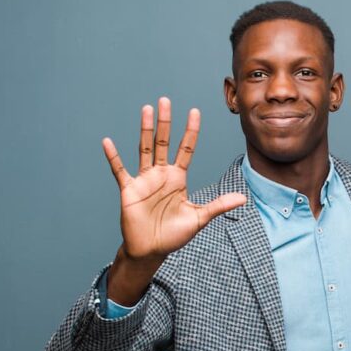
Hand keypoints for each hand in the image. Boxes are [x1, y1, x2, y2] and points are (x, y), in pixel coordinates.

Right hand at [102, 97, 245, 262]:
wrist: (151, 250)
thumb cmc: (173, 235)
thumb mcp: (199, 218)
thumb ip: (218, 206)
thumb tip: (243, 198)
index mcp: (178, 178)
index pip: (186, 149)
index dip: (190, 131)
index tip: (194, 111)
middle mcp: (161, 174)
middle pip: (164, 142)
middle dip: (165, 122)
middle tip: (165, 100)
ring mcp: (144, 180)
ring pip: (145, 148)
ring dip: (145, 129)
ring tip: (146, 109)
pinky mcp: (129, 189)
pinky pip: (120, 170)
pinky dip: (113, 157)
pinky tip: (108, 142)